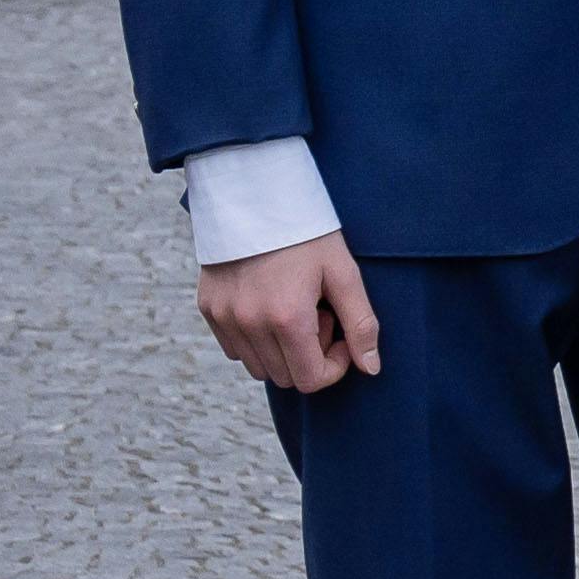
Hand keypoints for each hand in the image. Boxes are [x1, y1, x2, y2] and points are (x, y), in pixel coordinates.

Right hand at [200, 233, 382, 392]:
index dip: (334, 366)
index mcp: (286, 318)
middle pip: (285, 377)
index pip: (310, 380)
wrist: (256, 198)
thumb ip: (361, 325)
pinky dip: (256, 340)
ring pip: (258, 366)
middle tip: (318, 315)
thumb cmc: (308, 234)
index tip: (341, 336)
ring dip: (282, 350)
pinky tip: (270, 305)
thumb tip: (370, 368)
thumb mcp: (344, 274)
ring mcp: (224, 317)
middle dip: (309, 356)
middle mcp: (249, 324)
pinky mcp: (208, 308)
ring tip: (294, 308)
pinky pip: (234, 348)